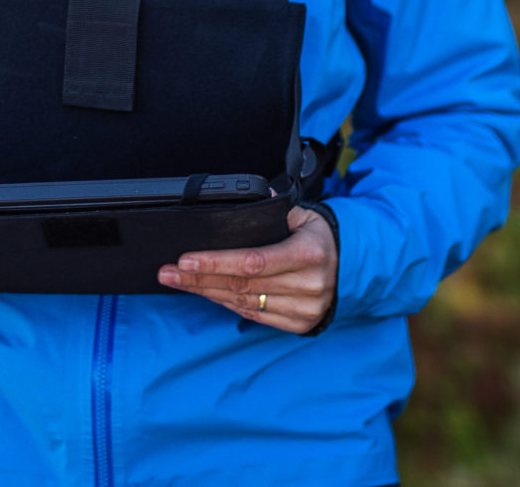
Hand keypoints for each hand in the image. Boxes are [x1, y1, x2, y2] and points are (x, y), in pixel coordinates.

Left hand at [157, 205, 335, 333]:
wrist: (352, 268)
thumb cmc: (320, 237)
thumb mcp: (304, 216)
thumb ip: (275, 209)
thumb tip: (253, 194)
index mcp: (309, 254)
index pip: (253, 261)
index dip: (216, 262)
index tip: (185, 260)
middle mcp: (308, 285)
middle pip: (241, 284)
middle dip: (199, 278)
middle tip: (167, 272)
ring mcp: (304, 309)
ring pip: (244, 303)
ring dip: (207, 292)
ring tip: (179, 282)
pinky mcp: (299, 324)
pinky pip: (254, 316)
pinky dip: (227, 304)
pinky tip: (207, 293)